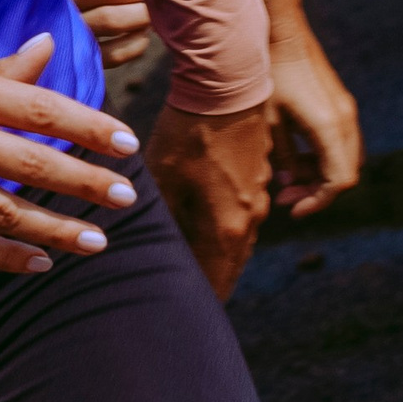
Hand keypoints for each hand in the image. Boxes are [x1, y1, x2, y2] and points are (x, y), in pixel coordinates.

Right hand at [0, 33, 140, 275]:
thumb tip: (47, 48)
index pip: (37, 108)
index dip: (88, 127)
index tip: (125, 142)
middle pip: (29, 163)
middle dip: (84, 183)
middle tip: (126, 197)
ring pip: (2, 210)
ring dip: (55, 230)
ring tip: (97, 240)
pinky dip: (4, 257)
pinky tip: (38, 263)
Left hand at [144, 99, 270, 296]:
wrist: (228, 83)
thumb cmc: (189, 130)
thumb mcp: (162, 176)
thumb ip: (158, 216)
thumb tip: (144, 245)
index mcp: (228, 226)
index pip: (216, 279)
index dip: (200, 299)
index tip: (183, 318)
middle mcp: (250, 218)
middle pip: (230, 264)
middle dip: (211, 284)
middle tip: (187, 304)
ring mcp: (257, 195)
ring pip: (238, 240)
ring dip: (219, 258)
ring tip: (196, 272)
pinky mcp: (257, 175)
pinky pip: (242, 216)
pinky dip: (225, 231)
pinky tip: (206, 228)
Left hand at [266, 14, 361, 219]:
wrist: (279, 30)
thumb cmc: (266, 73)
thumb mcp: (265, 121)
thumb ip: (281, 156)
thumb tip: (290, 182)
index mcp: (329, 127)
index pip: (338, 181)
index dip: (317, 201)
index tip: (291, 207)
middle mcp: (346, 120)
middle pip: (346, 174)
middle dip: (318, 191)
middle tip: (284, 196)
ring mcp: (346, 111)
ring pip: (347, 159)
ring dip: (322, 175)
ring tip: (287, 178)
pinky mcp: (340, 104)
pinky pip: (341, 143)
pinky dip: (324, 158)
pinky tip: (294, 156)